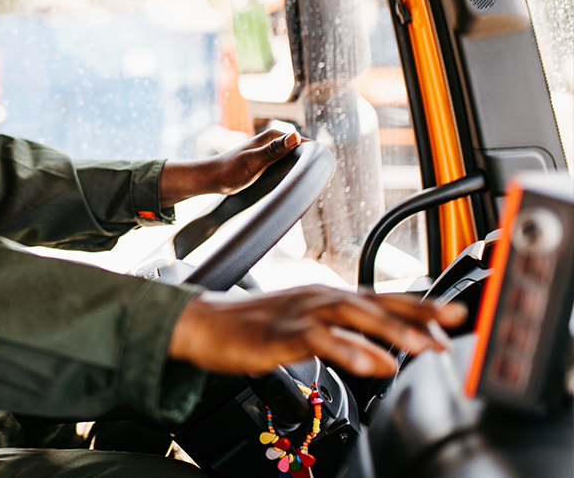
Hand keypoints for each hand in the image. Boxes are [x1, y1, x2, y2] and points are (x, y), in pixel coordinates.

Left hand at [159, 129, 302, 206]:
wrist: (212, 179)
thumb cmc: (230, 171)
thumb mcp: (254, 161)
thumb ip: (274, 150)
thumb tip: (295, 136)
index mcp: (274, 136)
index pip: (304, 142)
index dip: (314, 157)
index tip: (317, 174)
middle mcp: (274, 141)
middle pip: (301, 151)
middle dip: (307, 165)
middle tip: (310, 184)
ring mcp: (270, 152)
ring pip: (293, 160)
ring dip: (299, 170)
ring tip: (302, 186)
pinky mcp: (267, 162)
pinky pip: (285, 166)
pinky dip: (290, 174)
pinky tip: (291, 185)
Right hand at [167, 286, 467, 376]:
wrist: (205, 324)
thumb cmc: (254, 327)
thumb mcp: (305, 326)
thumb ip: (344, 335)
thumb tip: (384, 353)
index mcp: (327, 297)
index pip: (382, 298)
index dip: (420, 306)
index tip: (456, 315)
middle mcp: (319, 298)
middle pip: (377, 303)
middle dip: (419, 314)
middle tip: (454, 325)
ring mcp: (301, 313)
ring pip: (354, 316)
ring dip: (392, 331)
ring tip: (423, 348)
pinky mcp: (282, 333)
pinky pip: (321, 341)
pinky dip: (350, 351)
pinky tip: (372, 364)